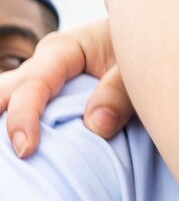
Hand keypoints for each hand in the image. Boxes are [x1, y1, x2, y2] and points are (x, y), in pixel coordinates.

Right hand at [0, 19, 131, 157]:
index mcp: (63, 50)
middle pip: (5, 91)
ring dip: (3, 123)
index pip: (33, 84)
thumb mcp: (136, 68)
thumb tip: (97, 125)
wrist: (143, 41)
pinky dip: (13, 129)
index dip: (25, 117)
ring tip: (6, 159)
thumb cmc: (139, 50)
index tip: (26, 149)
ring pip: (5, 99)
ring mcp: (39, 79)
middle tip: (6, 155)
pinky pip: (20, 110)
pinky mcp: (45, 96)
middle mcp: (43, 64)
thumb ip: (119, 93)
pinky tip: (15, 153)